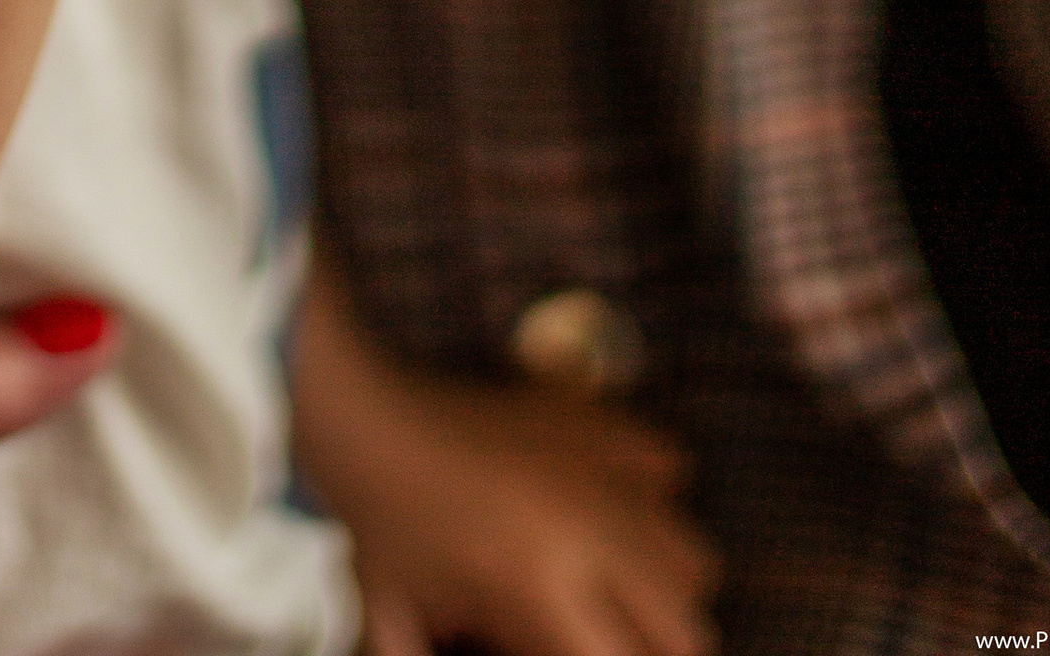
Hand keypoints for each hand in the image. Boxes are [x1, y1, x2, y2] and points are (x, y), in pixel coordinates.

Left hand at [291, 267, 718, 655]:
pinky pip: (666, 468)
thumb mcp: (406, 628)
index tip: (584, 650)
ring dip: (664, 587)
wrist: (356, 416)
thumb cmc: (375, 531)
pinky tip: (603, 514)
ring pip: (692, 555)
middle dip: (654, 648)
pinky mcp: (592, 420)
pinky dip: (650, 499)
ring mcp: (598, 468)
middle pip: (689, 628)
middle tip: (602, 640)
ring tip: (609, 596)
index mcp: (546, 589)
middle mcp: (592, 530)